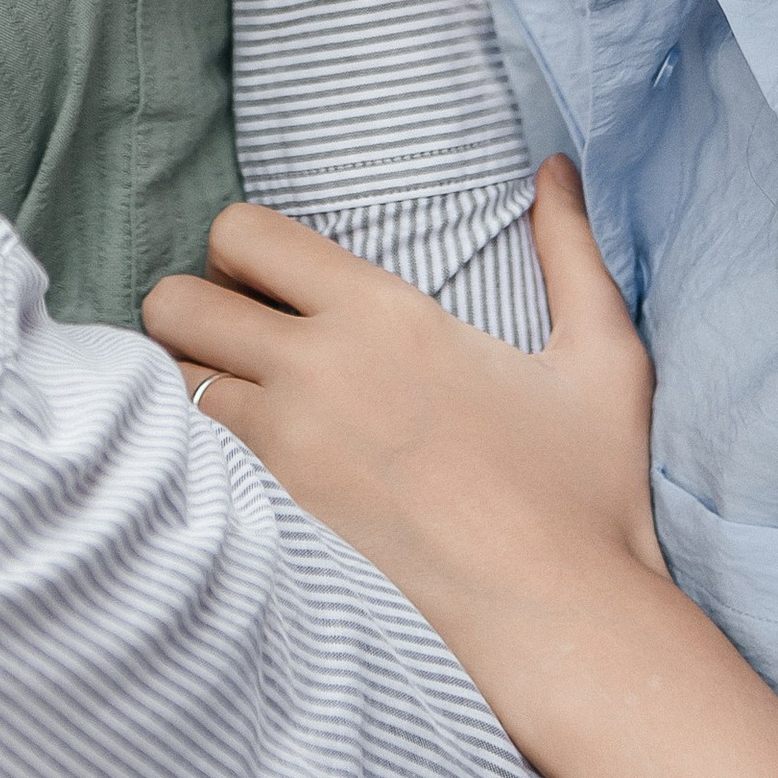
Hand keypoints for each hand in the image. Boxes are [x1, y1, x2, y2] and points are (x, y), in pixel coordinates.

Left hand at [147, 165, 777, 777]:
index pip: (244, 234)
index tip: (278, 267)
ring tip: (243, 374)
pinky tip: (258, 430)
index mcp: (383, 314)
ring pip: (175, 376)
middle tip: (243, 315)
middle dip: (192, 295)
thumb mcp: (603, 352)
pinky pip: (203, 442)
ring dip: (191, 364)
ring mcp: (290, 445)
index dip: (242, 239)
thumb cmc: (585, 483)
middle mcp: (316, 369)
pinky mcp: (286, 507)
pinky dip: (207, 422)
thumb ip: (572, 247)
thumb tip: (556, 166)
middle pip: (178, 300)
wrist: (558, 611)